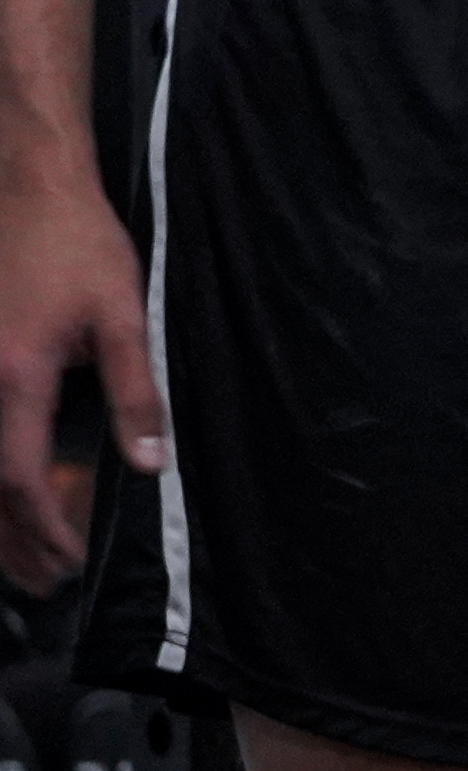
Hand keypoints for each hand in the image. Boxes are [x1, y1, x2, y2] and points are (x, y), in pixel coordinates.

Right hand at [0, 154, 152, 589]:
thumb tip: (150, 460)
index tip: (66, 561)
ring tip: (21, 563)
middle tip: (43, 584)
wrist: (28, 186)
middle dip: (12, 540)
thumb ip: (135, 389)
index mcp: (14, 377)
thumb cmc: (79, 245)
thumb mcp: (124, 315)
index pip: (18, 476)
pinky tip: (3, 500)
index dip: (41, 526)